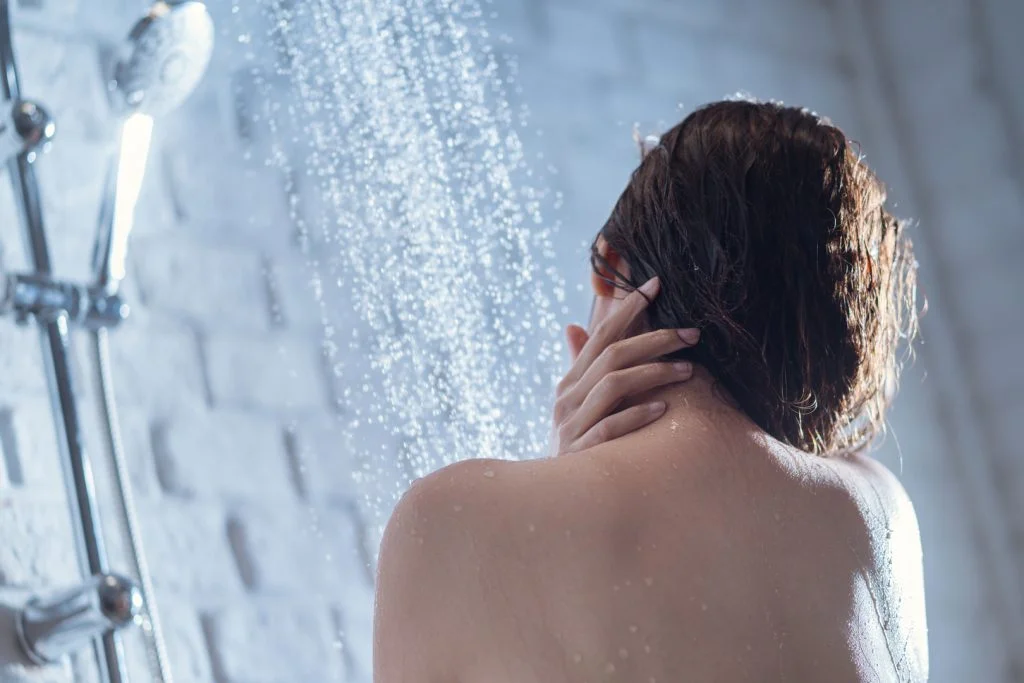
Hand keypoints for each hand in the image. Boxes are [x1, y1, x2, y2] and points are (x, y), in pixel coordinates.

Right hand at [548, 276, 699, 456]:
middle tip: (692, 334)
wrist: (554, 497)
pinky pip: (610, 427)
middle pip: (612, 356)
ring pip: (613, 385)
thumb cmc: (576, 446)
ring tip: (689, 371)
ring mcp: (572, 425)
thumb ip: (580, 368)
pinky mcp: (580, 452)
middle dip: (655, 339)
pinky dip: (637, 415)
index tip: (658, 285)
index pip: (601, 335)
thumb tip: (574, 326)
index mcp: (569, 382)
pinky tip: (663, 410)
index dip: (628, 308)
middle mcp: (567, 398)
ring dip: (654, 373)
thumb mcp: (575, 406)